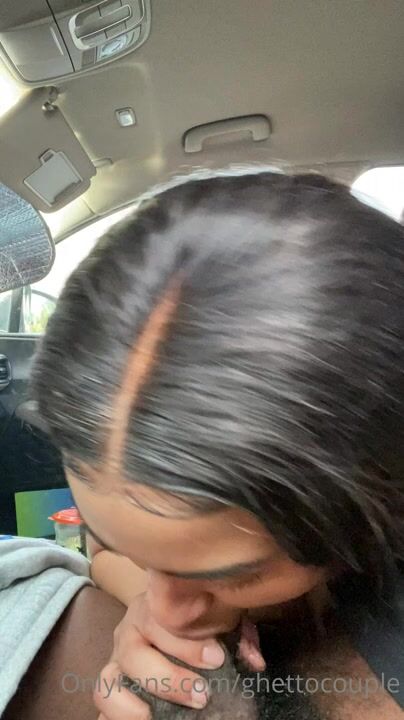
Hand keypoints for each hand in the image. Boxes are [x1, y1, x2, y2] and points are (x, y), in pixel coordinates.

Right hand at [94, 593, 224, 719]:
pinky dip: (117, 716)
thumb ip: (237, 638)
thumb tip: (254, 663)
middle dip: (168, 678)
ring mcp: (114, 664)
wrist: (169, 625)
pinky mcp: (109, 691)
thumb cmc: (198, 624)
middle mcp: (127, 634)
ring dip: (132, 705)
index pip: (160, 620)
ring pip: (107, 682)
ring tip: (155, 716)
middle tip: (201, 694)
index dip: (186, 643)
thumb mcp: (219, 624)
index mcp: (152, 610)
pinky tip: (144, 719)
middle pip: (133, 654)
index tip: (216, 659)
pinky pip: (102, 707)